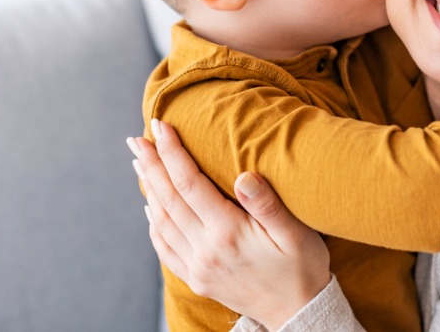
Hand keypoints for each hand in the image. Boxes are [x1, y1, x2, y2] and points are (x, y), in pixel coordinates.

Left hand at [128, 120, 330, 329]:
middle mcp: (206, 250)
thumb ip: (268, 204)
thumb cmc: (302, 268)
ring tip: (140, 163)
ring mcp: (198, 266)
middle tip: (136, 139)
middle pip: (168, 199)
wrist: (299, 313)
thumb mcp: (297, 233)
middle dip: (151, 165)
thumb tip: (244, 176)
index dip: (173, 153)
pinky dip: (153, 223)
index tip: (161, 126)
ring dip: (148, 189)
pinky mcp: (197, 278)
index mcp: (228, 233)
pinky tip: (150, 206)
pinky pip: (165, 247)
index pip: (190, 184)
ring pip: (162, 221)